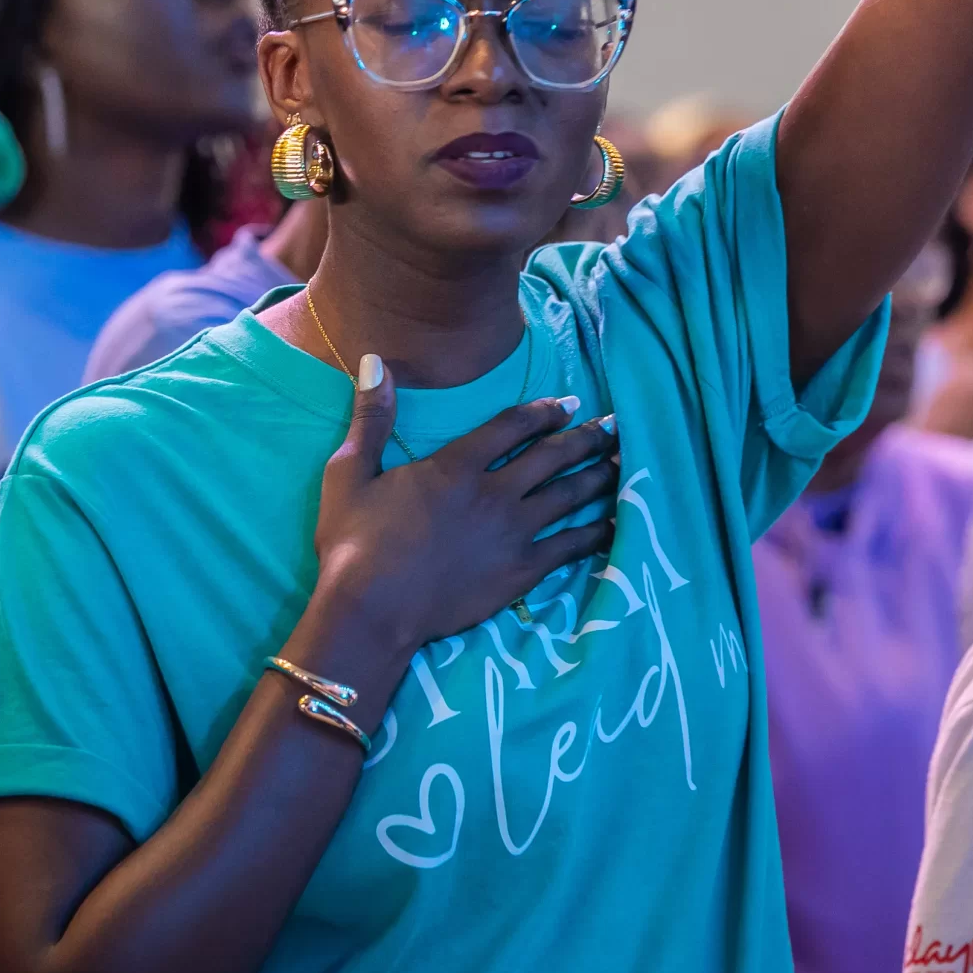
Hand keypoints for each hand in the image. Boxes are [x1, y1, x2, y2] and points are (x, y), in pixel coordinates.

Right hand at [311, 359, 619, 658]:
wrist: (370, 611)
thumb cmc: (353, 544)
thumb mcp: (350, 473)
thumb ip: (373, 418)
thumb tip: (374, 362)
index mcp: (456, 465)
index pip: (513, 426)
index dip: (543, 412)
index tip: (568, 405)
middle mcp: (493, 493)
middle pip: (551, 457)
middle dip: (585, 439)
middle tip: (613, 428)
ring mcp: (512, 534)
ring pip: (567, 496)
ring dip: (597, 476)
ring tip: (622, 463)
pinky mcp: (520, 573)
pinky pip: (569, 546)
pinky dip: (595, 532)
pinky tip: (613, 522)